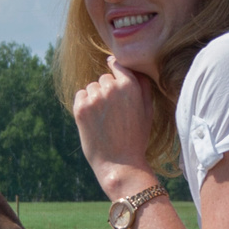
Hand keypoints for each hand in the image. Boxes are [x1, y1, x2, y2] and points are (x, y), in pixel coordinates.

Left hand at [72, 61, 163, 199]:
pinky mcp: (80, 108)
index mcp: (130, 86)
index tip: (113, 75)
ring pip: (92, 87)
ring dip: (96, 97)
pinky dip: (84, 104)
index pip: (118, 64)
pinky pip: (80, 95)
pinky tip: (94, 120)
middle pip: (104, 78)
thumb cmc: (136, 138)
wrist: (120, 164)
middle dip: (108, 90)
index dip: (115, 69)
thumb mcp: (148, 111)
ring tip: (104, 119)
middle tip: (114, 112)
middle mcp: (111, 88)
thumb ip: (143, 86)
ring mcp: (95, 98)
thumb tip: (132, 67)